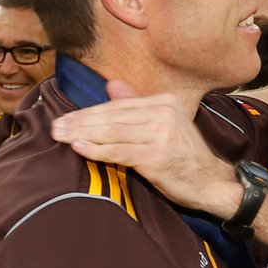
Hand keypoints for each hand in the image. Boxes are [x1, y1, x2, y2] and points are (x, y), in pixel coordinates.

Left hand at [51, 80, 241, 217]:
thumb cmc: (184, 158)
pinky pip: (120, 151)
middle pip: (112, 117)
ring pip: (113, 132)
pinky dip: (97, 150)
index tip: (65, 118)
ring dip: (83, 135)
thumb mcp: (163, 126)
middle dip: (80, 122)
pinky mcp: (157, 156)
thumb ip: (136, 106)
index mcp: (164, 102)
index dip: (89, 112)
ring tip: (61, 137)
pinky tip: (79, 148)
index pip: (118, 106)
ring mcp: (161, 134)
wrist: (212, 183)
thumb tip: (111, 85)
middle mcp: (163, 113)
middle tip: (55, 128)